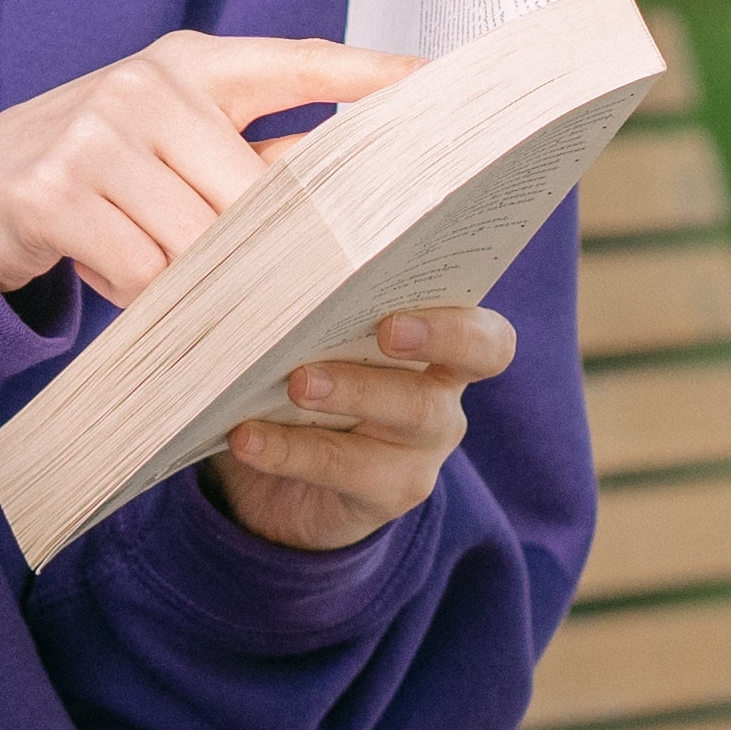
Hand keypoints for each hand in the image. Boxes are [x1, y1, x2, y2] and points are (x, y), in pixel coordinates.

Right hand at [0, 34, 412, 305]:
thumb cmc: (97, 171)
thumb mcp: (173, 142)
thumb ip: (252, 157)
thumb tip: (359, 195)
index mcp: (193, 62)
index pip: (302, 62)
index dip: (375, 74)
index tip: (444, 83)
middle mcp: (148, 84)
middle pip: (256, 190)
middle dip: (270, 248)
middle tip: (286, 285)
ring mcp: (97, 133)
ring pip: (199, 243)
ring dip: (198, 281)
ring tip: (172, 274)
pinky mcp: (55, 190)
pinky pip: (141, 271)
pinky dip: (143, 295)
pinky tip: (123, 280)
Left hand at [209, 303, 515, 551]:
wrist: (270, 487)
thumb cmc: (292, 379)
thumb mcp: (301, 338)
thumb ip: (301, 294)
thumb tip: (259, 236)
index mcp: (434, 343)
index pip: (485, 331)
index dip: (462, 318)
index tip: (413, 299)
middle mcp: (441, 394)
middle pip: (467, 360)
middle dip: (432, 336)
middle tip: (383, 328)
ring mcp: (420, 449)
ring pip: (411, 413)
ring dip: (354, 390)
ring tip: (297, 381)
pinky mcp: (385, 493)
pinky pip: (346, 470)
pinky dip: (290, 450)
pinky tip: (245, 437)